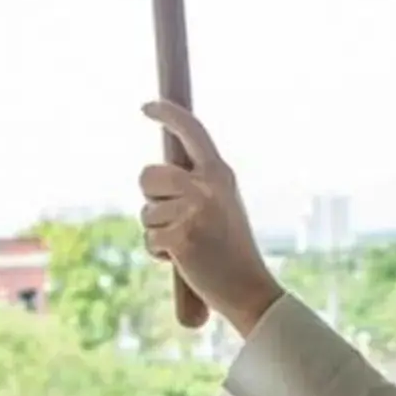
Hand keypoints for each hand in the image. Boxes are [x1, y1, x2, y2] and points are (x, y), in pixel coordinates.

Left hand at [139, 101, 283, 334]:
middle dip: (150, 197)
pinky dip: (159, 254)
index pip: (191, 130)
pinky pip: (149, 239)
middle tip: (173, 216)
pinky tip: (184, 260)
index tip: (147, 106)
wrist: (249, 288)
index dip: (167, 114)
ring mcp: (193, 210)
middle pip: (148, 174)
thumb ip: (196, 184)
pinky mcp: (180, 236)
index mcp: (220, 173)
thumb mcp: (223, 204)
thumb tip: (157, 173)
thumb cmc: (231, 249)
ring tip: (187, 244)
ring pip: (146, 212)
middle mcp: (207, 185)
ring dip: (157, 231)